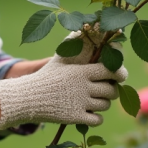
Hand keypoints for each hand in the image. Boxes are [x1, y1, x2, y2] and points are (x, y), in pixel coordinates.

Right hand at [0, 47, 127, 128]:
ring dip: (103, 104)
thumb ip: (73, 47)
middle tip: (106, 90)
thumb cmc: (46, 76)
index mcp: (81, 71)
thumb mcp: (59, 59)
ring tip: (95, 101)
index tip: (119, 76)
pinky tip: (90, 114)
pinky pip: (97, 120)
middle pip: (111, 90)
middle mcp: (84, 87)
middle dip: (112, 91)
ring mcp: (80, 103)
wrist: (28, 97)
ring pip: (105, 105)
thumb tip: (84, 27)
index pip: (110, 71)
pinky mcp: (75, 117)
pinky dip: (97, 118)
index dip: (119, 74)